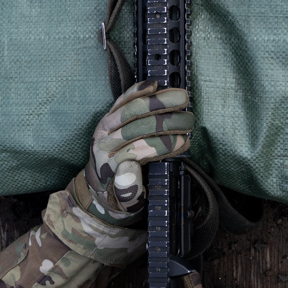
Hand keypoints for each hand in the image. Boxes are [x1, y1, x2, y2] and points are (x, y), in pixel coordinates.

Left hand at [83, 80, 192, 221]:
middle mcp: (104, 144)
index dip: (162, 145)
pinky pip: (122, 101)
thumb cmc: (117, 196)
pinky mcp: (108, 118)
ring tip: (182, 98)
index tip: (183, 142)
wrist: (97, 186)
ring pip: (131, 109)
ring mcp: (104, 128)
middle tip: (189, 122)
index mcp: (109, 166)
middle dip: (166, 121)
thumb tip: (130, 167)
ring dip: (158, 101)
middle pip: (137, 126)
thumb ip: (129, 190)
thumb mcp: (125, 203)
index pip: (138, 150)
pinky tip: (154, 84)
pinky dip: (137, 91)